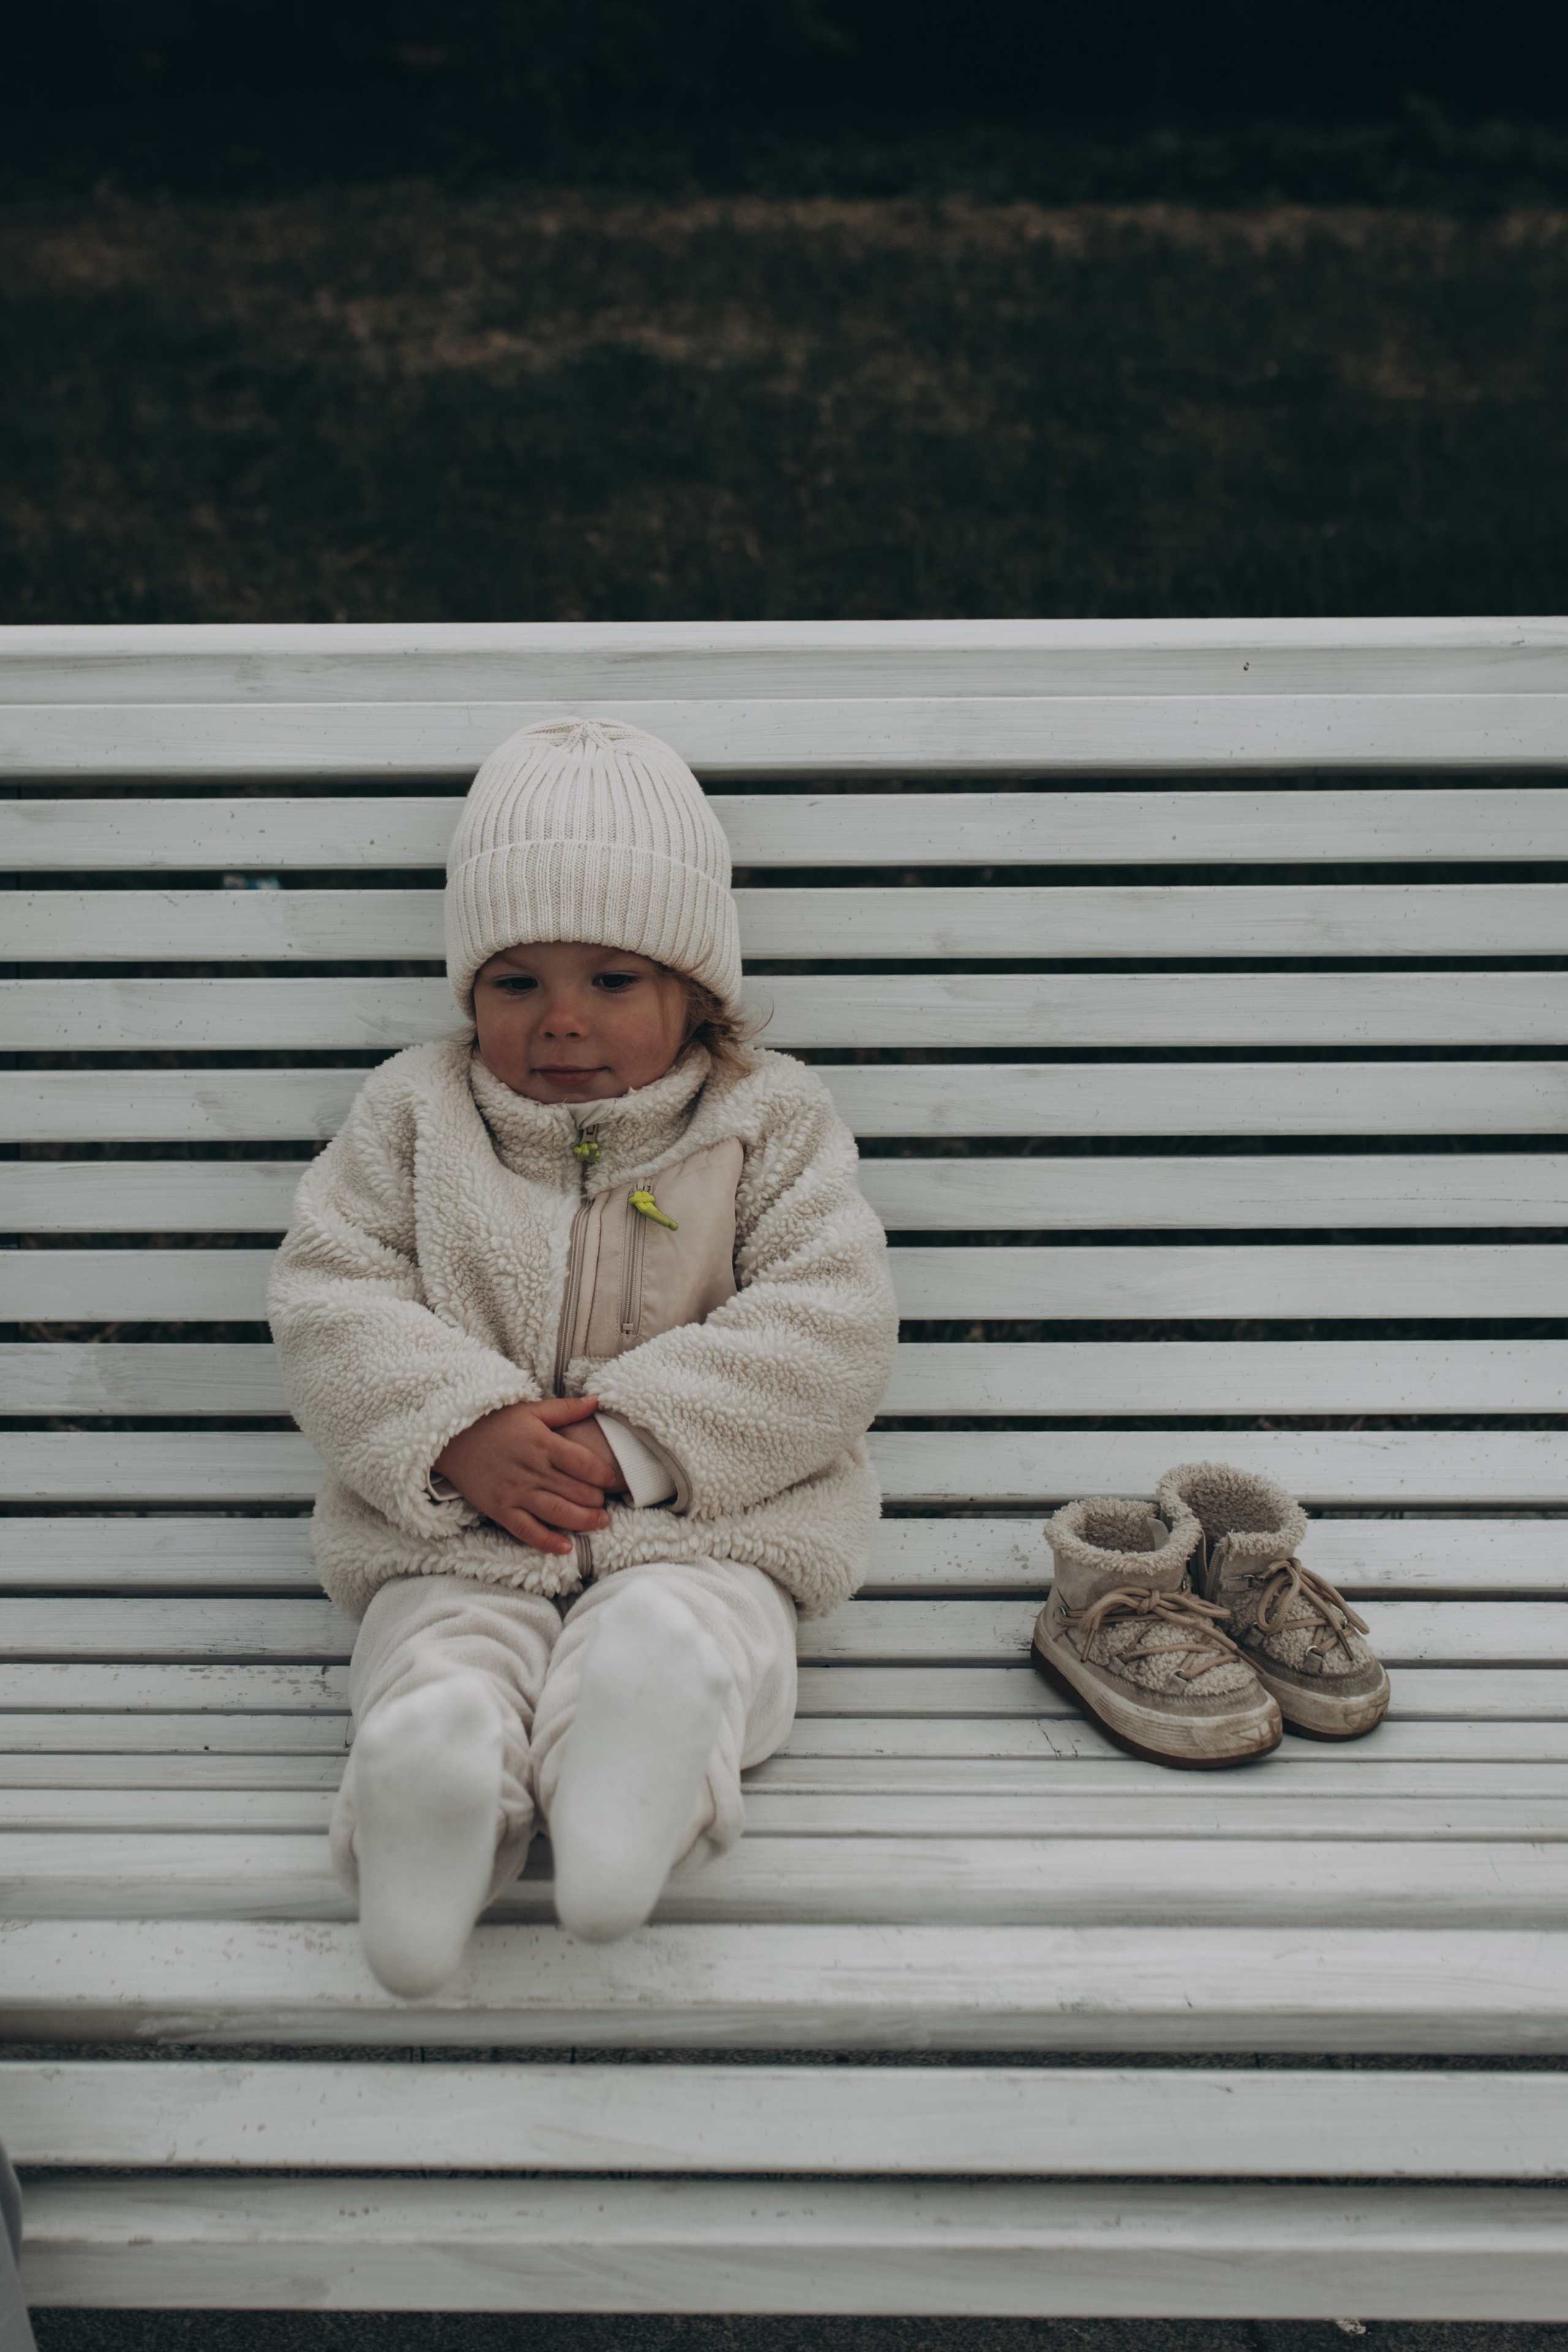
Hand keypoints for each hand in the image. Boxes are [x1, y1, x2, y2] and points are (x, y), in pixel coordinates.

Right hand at [433, 1397, 622, 1555]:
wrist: (450, 1438)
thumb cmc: (495, 1422)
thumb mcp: (531, 1410)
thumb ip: (566, 1409)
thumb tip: (597, 1400)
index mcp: (543, 1444)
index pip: (584, 1464)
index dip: (603, 1474)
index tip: (611, 1478)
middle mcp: (532, 1470)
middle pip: (576, 1491)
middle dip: (597, 1500)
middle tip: (606, 1502)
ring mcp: (515, 1493)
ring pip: (558, 1513)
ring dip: (584, 1521)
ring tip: (600, 1523)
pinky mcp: (500, 1510)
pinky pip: (527, 1531)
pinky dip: (547, 1542)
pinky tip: (566, 1547)